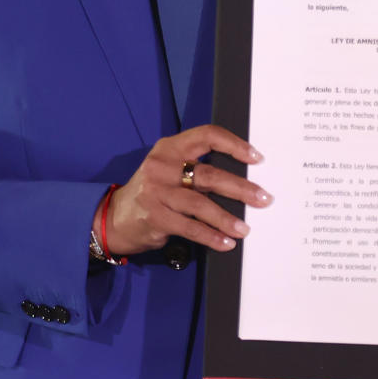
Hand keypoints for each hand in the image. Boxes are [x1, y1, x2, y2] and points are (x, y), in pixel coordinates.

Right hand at [101, 125, 270, 256]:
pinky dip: (211, 236)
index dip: (233, 144)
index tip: (256, 158)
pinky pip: (190, 228)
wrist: (114, 217)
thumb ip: (196, 168)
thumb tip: (242, 181)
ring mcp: (156, 192)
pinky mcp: (155, 217)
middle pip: (208, 174)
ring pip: (201, 204)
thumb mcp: (168, 169)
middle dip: (240, 188)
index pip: (206, 135)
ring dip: (227, 218)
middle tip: (263, 198)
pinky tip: (225, 243)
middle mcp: (162, 166)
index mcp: (169, 147)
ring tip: (245, 229)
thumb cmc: (153, 192)